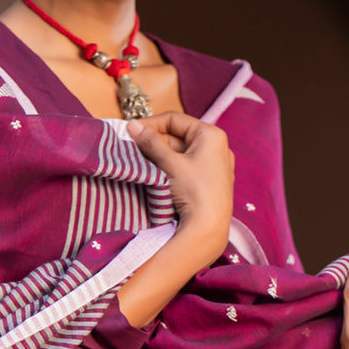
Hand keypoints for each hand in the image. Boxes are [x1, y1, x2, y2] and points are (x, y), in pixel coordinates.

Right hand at [127, 112, 233, 265]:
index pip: (175, 119)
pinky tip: (155, 174)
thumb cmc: (195, 191)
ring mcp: (214, 166)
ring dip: (160, 155)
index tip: (131, 131)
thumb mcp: (170, 163)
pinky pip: (186, 167)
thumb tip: (133, 127)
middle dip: (154, 142)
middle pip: (178, 136)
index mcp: (212, 135)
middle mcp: (217, 148)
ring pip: (180, 153)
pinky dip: (170, 168)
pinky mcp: (210, 183)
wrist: (209, 228)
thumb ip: (151, 143)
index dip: (151, 123)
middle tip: (132, 148)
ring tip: (140, 161)